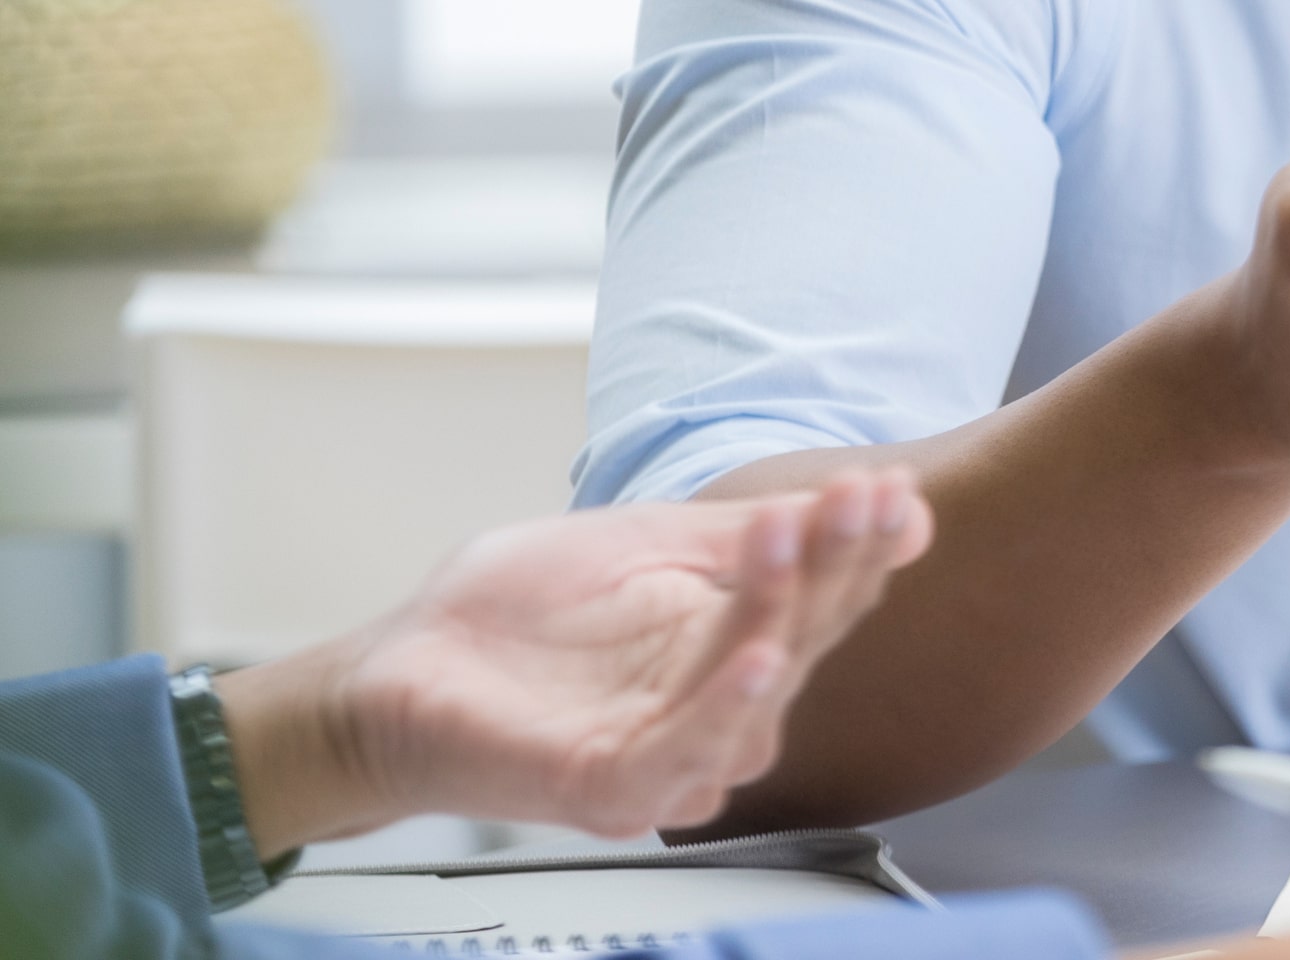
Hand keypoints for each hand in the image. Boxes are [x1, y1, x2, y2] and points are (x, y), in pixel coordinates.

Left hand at [220, 470, 932, 851]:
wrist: (400, 669)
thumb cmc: (511, 617)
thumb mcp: (646, 542)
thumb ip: (751, 536)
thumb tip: (890, 508)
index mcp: (731, 651)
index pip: (824, 601)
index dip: (859, 545)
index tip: (888, 489)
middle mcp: (717, 714)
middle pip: (803, 642)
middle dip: (832, 564)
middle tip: (853, 498)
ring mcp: (670, 758)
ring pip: (757, 695)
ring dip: (782, 615)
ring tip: (794, 541)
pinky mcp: (615, 789)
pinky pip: (684, 756)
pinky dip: (724, 708)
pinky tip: (756, 658)